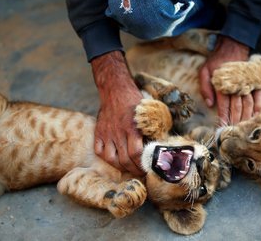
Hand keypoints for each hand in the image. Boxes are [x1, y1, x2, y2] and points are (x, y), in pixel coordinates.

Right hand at [91, 51, 144, 175]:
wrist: (115, 88)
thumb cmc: (135, 100)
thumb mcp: (149, 112)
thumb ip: (154, 127)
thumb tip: (162, 143)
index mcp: (133, 127)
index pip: (136, 153)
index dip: (142, 165)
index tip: (148, 168)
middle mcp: (118, 131)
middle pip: (124, 159)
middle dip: (134, 170)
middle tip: (141, 173)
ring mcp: (106, 133)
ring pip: (111, 159)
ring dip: (121, 167)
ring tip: (128, 169)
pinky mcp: (98, 132)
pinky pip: (99, 151)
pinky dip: (106, 158)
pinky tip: (114, 159)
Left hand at [198, 35, 260, 124]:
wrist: (232, 46)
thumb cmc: (216, 61)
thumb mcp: (204, 71)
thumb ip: (206, 88)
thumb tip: (210, 104)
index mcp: (222, 85)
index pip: (224, 106)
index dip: (224, 117)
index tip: (223, 126)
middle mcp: (235, 86)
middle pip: (237, 107)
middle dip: (235, 120)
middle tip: (234, 130)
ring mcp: (246, 84)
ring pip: (248, 103)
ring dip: (246, 116)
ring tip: (244, 125)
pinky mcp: (253, 82)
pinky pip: (258, 95)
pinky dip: (258, 105)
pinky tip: (256, 113)